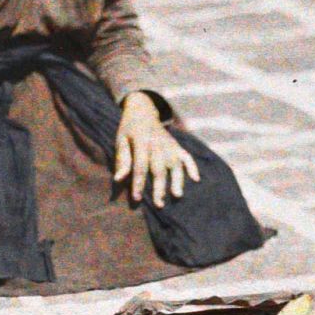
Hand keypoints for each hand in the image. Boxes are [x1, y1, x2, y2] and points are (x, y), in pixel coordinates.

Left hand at [113, 92, 199, 206]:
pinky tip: (196, 179)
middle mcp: (157, 143)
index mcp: (141, 141)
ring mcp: (169, 144)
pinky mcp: (176, 145)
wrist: (143, 110)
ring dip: (177, 180)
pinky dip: (192, 166)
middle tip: (159, 204)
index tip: (137, 198)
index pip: (140, 165)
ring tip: (177, 195)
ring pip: (175, 164)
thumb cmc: (129, 130)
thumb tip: (118, 179)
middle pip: (159, 168)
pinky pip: (187, 156)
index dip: (138, 182)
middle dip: (159, 187)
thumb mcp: (121, 141)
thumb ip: (122, 160)